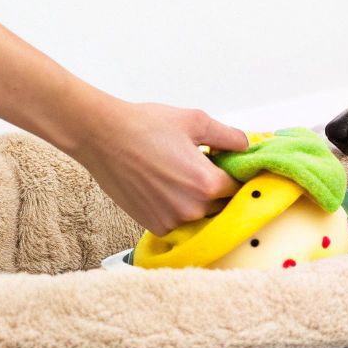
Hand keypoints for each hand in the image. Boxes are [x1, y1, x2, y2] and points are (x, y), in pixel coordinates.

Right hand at [68, 100, 250, 235]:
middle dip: (217, 189)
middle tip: (199, 167)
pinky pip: (180, 222)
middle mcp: (192, 209)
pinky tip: (164, 187)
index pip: (239, 187)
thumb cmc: (145, 126)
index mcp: (207, 184)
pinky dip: (178, 209)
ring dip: (197, 200)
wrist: (102, 137)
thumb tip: (245, 147)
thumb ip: (228, 136)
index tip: (225, 165)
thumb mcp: (195, 120)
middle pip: (222, 205)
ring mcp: (173, 221)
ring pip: (201, 215)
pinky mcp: (155, 226)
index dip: (234, 174)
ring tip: (178, 176)